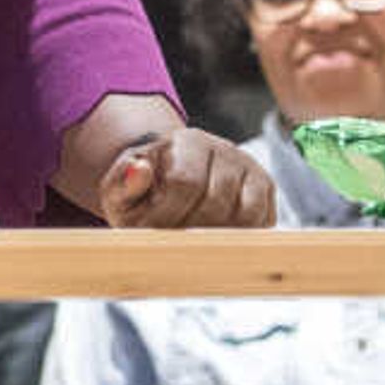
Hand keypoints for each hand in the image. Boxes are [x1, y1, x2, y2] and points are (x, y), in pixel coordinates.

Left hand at [100, 127, 274, 229]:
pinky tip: (213, 242)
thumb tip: (138, 169)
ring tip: (188, 242)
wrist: (166, 182)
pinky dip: (239, 239)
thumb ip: (124, 183)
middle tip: (167, 243)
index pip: (185, 182)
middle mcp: (225, 149)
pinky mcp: (265, 191)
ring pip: (245, 215)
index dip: (165, 215)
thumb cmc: (142, 189)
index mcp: (187, 142)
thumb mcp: (120, 187)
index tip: (148, 232)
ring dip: (215, 238)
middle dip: (188, 229)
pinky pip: (262, 223)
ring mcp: (249, 169)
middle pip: (216, 201)